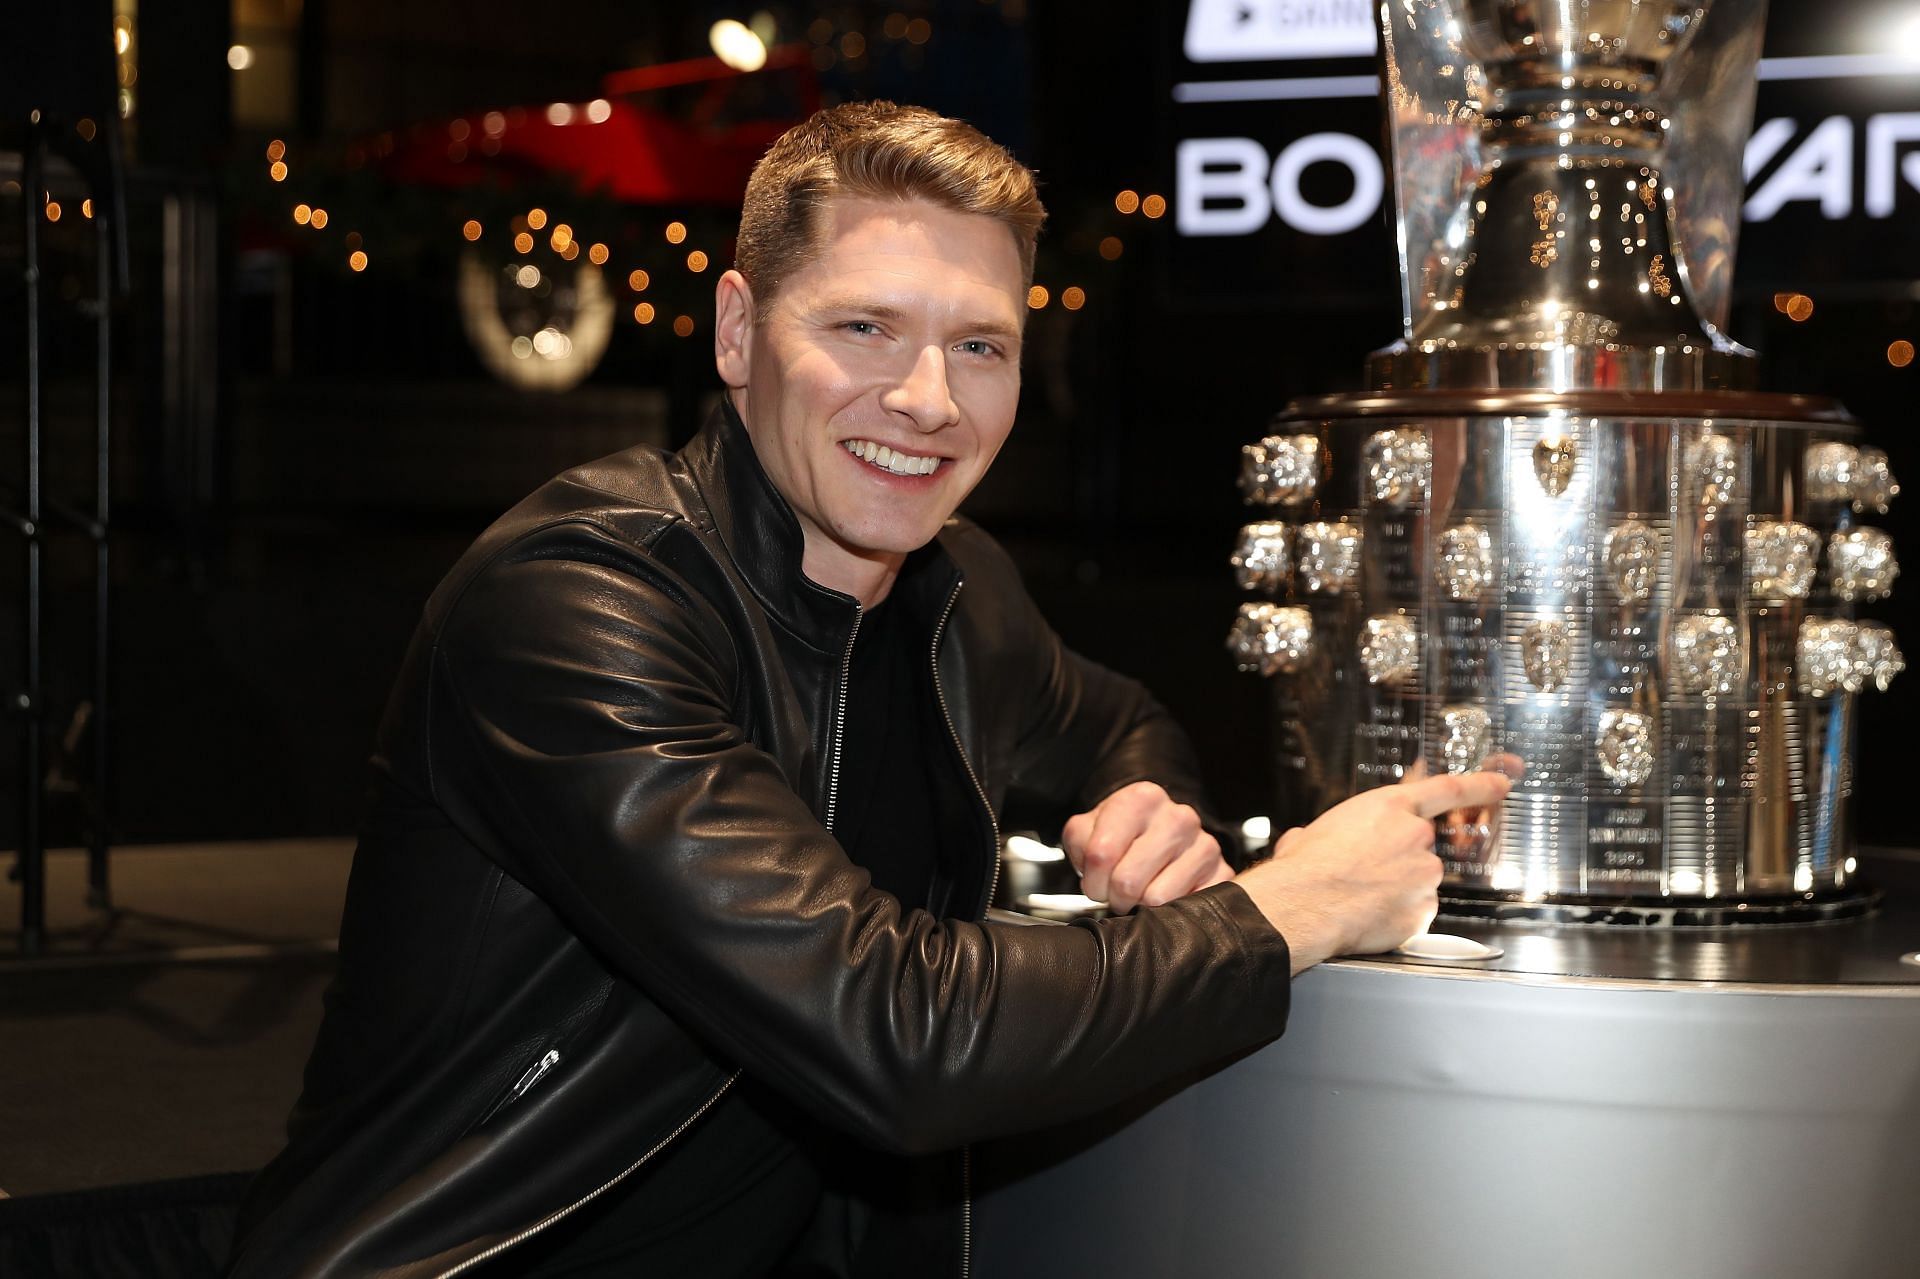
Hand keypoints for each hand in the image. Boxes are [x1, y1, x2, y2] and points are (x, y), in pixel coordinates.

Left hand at [1061, 781, 1233, 914]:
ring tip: (1139, 891)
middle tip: (1115, 892)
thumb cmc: (1123, 834)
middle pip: (1127, 881)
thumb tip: (1092, 871)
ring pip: (1155, 898)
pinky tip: (1163, 894)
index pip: (1101, 853)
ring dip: (1139, 905)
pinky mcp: (1221, 873)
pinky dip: (1168, 911)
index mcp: (1142, 799)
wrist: (1163, 834)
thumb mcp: (1089, 829)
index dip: (1092, 879)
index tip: (1095, 882)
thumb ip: (1080, 843)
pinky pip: (1185, 908)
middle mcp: (1178, 817)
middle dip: (1113, 896)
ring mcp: (1204, 844)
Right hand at [1233, 770, 1511, 973]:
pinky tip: (1369, 917)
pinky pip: (1416, 913)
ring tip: (1358, 897)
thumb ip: (1332, 832)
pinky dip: (1397, 916)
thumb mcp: (1313, 830)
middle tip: (1364, 873)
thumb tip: (1309, 841)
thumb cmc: (1304, 867)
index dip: (1480, 786)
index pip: (1448, 789)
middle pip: (1421, 846)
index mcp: (1389, 807)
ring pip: (1418, 882)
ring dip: (1396, 889)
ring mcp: (1424, 876)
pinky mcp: (1423, 912)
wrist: (1304, 905)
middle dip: (1399, 860)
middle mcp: (1415, 838)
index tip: (1503, 783)